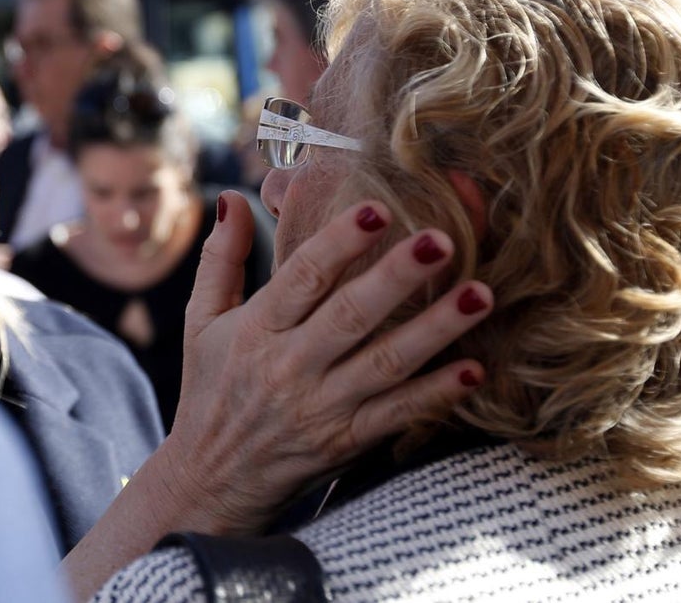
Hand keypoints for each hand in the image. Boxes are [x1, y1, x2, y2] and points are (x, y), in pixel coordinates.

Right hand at [164, 190, 490, 533]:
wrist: (210, 482)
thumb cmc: (211, 390)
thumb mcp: (200, 321)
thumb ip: (220, 259)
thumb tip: (233, 198)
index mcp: (258, 329)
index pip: (302, 277)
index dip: (339, 242)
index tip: (376, 209)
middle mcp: (290, 366)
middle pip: (351, 315)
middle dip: (398, 276)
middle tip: (442, 240)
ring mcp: (322, 407)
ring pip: (386, 363)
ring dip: (436, 329)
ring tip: (479, 295)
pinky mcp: (346, 442)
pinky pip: (396, 415)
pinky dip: (436, 395)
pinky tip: (474, 369)